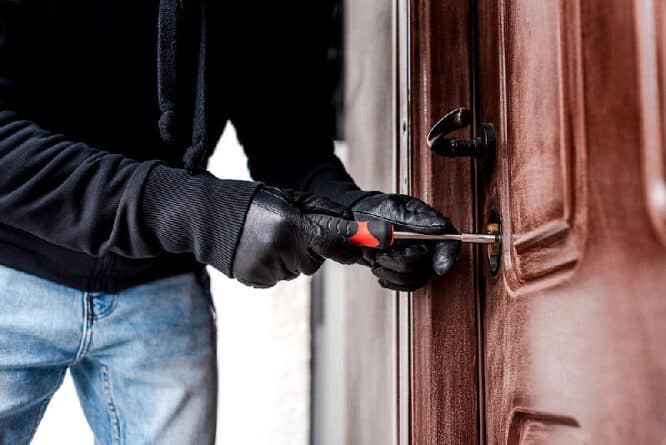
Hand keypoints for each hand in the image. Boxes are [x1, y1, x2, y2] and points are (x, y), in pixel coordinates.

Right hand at [232, 187, 360, 287]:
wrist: (211, 217)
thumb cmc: (254, 203)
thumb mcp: (291, 198)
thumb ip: (323, 211)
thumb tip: (352, 224)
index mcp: (292, 226)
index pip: (333, 241)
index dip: (351, 246)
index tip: (366, 246)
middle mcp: (282, 249)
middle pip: (315, 261)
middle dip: (310, 249)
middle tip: (289, 231)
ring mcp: (268, 268)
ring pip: (298, 270)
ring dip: (291, 258)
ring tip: (269, 239)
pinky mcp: (257, 279)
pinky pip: (280, 277)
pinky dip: (275, 267)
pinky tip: (260, 251)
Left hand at [351, 193, 460, 290]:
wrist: (355, 218)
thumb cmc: (376, 209)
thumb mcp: (394, 209)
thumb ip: (416, 220)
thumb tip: (440, 226)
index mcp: (429, 226)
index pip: (450, 244)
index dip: (448, 257)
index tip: (439, 267)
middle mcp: (426, 245)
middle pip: (427, 267)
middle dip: (400, 264)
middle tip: (381, 255)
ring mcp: (415, 259)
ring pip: (414, 280)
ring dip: (391, 272)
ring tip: (376, 259)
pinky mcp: (403, 271)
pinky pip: (404, 285)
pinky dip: (388, 280)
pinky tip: (379, 269)